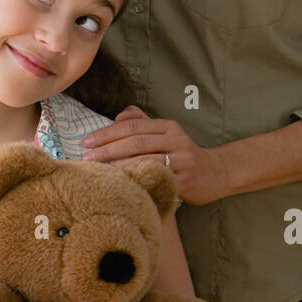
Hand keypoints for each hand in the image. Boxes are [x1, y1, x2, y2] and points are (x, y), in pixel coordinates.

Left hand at [81, 105, 227, 205]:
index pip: (133, 126)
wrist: (215, 173)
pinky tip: (120, 184)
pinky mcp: (184, 181)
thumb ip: (142, 121)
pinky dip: (136, 181)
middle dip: (107, 149)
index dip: (108, 133)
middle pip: (136, 142)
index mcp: (168, 126)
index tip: (86, 141)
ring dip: (117, 166)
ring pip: (144, 161)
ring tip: (97, 171)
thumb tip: (117, 117)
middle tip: (86, 157)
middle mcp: (176, 140)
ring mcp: (182, 161)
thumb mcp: (166, 133)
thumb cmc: (182, 153)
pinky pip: (155, 180)